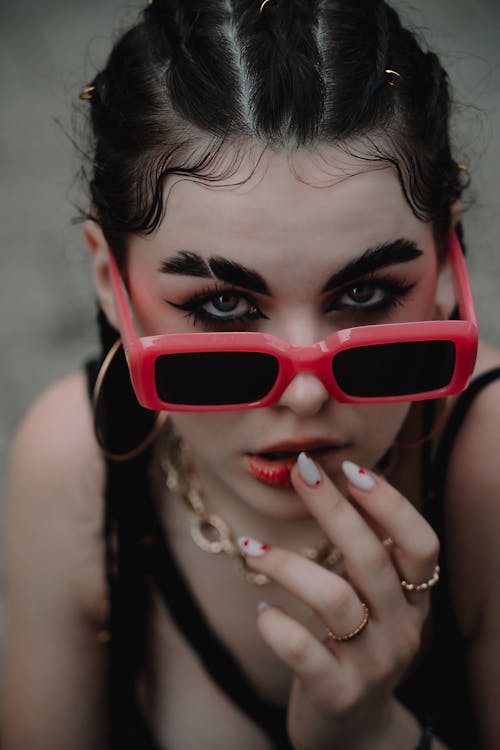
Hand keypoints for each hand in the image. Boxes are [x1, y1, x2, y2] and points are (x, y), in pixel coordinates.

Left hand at [238, 454, 438, 749]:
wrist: (353, 728)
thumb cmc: (355, 644)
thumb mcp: (372, 600)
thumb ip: (364, 554)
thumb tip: (331, 483)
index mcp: (414, 598)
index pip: (421, 544)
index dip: (392, 504)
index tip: (352, 468)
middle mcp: (403, 628)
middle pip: (372, 558)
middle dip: (334, 509)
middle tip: (301, 473)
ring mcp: (373, 664)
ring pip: (334, 599)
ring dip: (287, 564)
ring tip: (252, 548)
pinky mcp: (338, 693)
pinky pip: (303, 651)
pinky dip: (275, 623)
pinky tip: (260, 609)